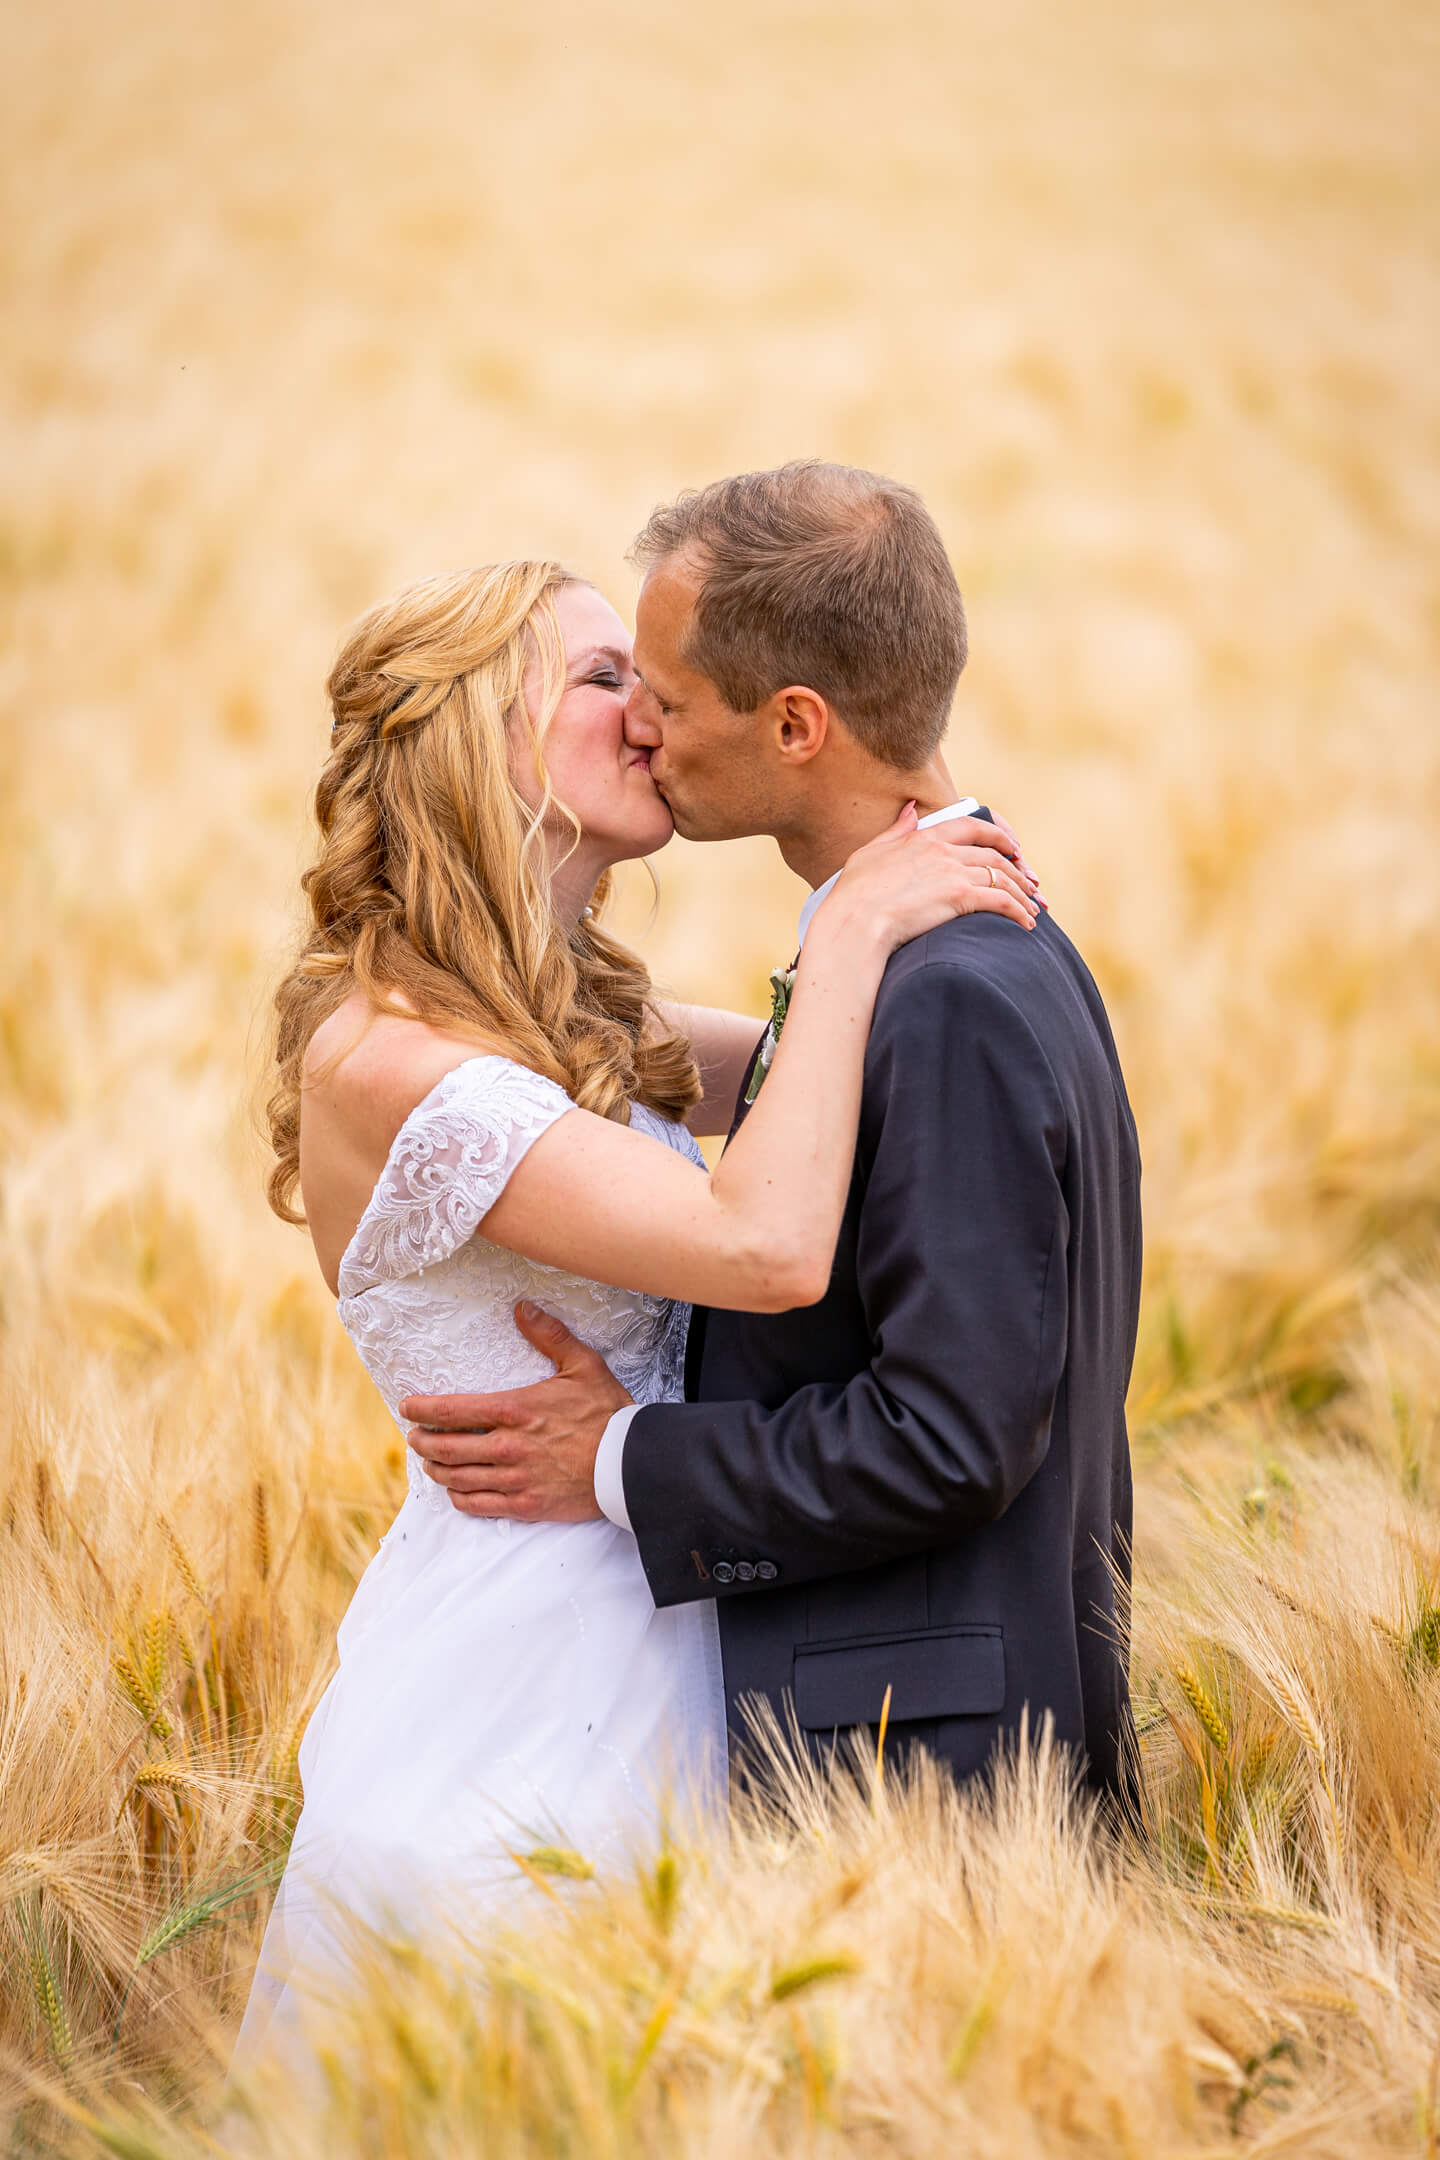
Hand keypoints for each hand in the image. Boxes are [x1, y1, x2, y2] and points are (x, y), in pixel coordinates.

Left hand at [400, 1304, 631, 1522]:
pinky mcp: (526, 1505)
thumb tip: (523, 1308)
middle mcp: (507, 1447)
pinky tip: (456, 1491)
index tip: (407, 1407)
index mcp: (514, 1410)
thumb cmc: (608, 1413)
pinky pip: (478, 1505)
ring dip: (436, 1469)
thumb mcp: (583, 1365)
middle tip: (415, 1437)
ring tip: (430, 1462)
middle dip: (422, 1442)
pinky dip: (459, 1498)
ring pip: (456, 1478)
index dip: (421, 1410)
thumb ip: (550, 1335)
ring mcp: (514, 1479)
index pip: (451, 1411)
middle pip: (445, 1447)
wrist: (632, 1464)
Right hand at [817, 803, 1042, 953]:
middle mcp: (944, 851)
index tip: (1013, 848)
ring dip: (1022, 893)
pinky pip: (1001, 901)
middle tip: (1030, 883)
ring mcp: (953, 872)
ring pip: (1002, 877)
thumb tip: (913, 810)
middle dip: (1017, 869)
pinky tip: (1026, 924)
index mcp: (926, 837)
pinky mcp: (961, 897)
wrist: (855, 920)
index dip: (999, 836)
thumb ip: (897, 830)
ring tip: (1033, 909)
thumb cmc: (854, 893)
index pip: (973, 827)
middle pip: (994, 855)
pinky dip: (1018, 911)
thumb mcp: (871, 852)